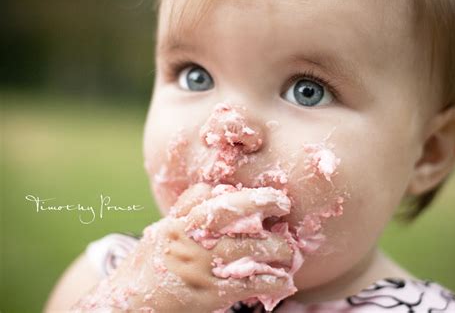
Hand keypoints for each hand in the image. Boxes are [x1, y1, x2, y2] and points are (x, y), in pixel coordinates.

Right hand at [73, 183, 298, 312]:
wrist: (130, 302)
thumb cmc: (151, 263)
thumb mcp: (163, 230)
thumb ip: (188, 207)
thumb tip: (217, 188)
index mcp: (180, 223)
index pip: (218, 201)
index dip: (252, 197)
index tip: (275, 198)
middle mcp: (192, 241)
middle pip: (238, 220)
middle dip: (268, 215)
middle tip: (287, 218)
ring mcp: (201, 268)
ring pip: (249, 251)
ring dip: (278, 251)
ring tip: (290, 253)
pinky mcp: (210, 294)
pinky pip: (249, 283)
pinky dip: (272, 281)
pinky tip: (284, 281)